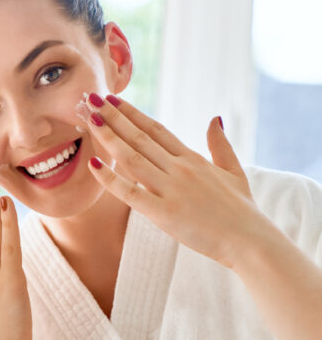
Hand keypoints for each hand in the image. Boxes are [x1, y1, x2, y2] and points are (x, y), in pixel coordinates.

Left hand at [81, 93, 266, 267]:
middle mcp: (179, 169)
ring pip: (132, 158)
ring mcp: (170, 189)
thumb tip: (214, 119)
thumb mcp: (234, 171)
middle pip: (139, 138)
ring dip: (109, 137)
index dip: (133, 113)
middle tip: (92, 99)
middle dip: (114, 117)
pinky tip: (93, 164)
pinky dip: (110, 178)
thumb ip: (220, 145)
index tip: (114, 99)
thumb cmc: (241, 210)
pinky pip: (130, 192)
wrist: (250, 241)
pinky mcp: (163, 212)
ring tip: (90, 120)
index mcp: (192, 159)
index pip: (156, 129)